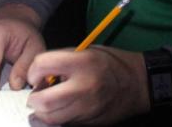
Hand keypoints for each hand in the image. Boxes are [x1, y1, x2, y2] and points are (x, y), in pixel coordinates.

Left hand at [26, 46, 149, 124]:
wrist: (138, 84)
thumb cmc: (111, 63)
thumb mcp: (87, 51)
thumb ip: (62, 60)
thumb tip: (39, 74)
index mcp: (83, 62)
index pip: (43, 65)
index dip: (33, 70)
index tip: (37, 74)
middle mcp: (84, 87)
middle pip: (43, 101)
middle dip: (34, 98)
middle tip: (37, 93)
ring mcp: (86, 108)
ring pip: (50, 118)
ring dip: (41, 112)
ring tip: (47, 103)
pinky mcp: (88, 123)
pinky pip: (62, 124)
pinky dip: (55, 120)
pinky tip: (59, 111)